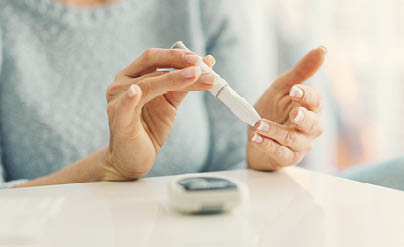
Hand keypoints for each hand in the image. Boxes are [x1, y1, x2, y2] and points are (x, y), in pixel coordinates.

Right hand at [103, 48, 214, 180]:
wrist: (133, 160)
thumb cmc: (149, 129)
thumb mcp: (170, 104)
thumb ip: (185, 84)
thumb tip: (208, 64)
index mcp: (133, 76)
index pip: (155, 57)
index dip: (177, 55)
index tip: (200, 59)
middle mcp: (122, 84)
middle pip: (150, 64)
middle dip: (176, 61)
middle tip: (198, 64)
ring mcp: (117, 101)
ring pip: (147, 84)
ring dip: (173, 79)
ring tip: (195, 76)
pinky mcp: (119, 120)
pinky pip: (125, 107)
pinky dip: (130, 98)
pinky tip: (136, 92)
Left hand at [247, 46, 325, 170]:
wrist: (256, 134)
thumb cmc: (273, 109)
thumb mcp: (282, 88)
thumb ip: (301, 71)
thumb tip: (322, 49)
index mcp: (311, 108)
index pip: (316, 101)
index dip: (307, 96)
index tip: (294, 89)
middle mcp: (310, 128)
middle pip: (313, 125)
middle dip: (303, 118)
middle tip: (293, 113)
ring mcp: (300, 145)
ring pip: (294, 140)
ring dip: (276, 132)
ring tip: (259, 124)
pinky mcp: (287, 158)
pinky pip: (280, 153)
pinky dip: (267, 145)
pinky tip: (256, 138)